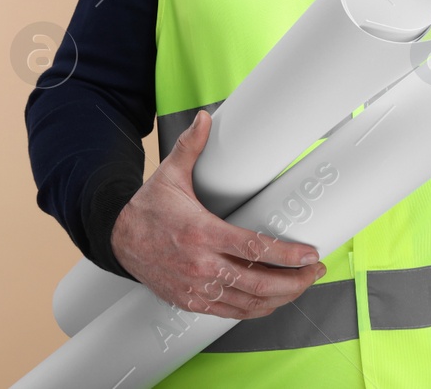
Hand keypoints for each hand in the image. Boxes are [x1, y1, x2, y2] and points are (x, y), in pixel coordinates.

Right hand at [110, 109, 326, 318]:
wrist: (117, 239)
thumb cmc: (147, 209)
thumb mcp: (169, 174)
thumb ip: (191, 147)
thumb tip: (204, 118)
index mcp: (201, 233)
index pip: (253, 249)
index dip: (286, 256)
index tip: (309, 255)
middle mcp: (200, 265)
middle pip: (257, 283)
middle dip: (293, 282)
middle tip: (313, 272)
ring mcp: (195, 287)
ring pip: (247, 303)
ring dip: (279, 299)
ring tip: (299, 287)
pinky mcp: (190, 301)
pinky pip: (229, 313)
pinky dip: (254, 310)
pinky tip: (270, 302)